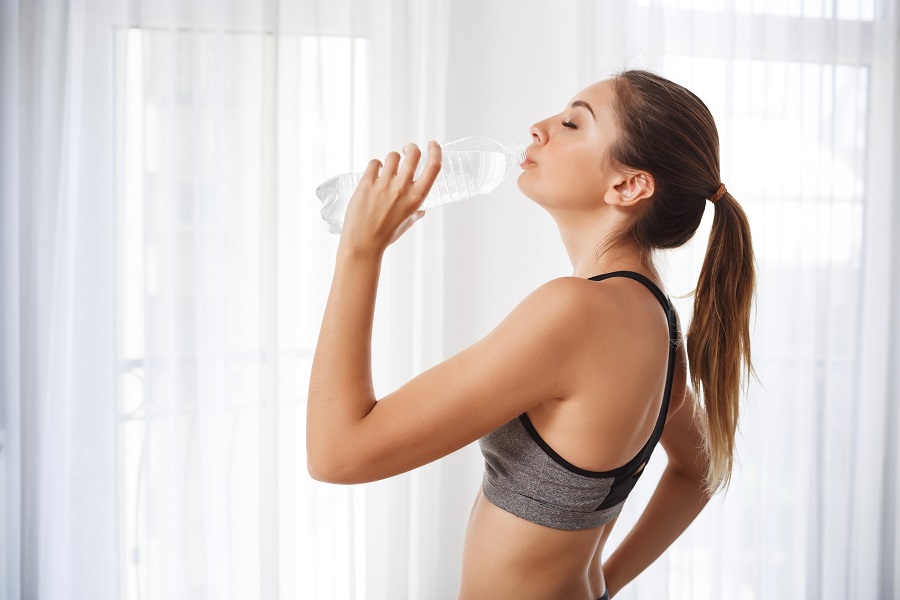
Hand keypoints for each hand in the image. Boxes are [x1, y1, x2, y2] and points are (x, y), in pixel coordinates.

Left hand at [338, 141, 441, 255]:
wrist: (362, 243)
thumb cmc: (385, 236)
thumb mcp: (406, 224)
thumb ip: (415, 214)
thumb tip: (421, 211)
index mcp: (416, 198)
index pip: (434, 167)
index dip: (436, 151)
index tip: (433, 144)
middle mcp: (402, 188)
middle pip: (413, 154)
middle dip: (411, 148)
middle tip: (407, 150)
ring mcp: (383, 184)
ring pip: (392, 156)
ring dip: (392, 158)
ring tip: (387, 167)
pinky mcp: (366, 183)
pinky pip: (374, 163)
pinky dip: (375, 165)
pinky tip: (374, 173)